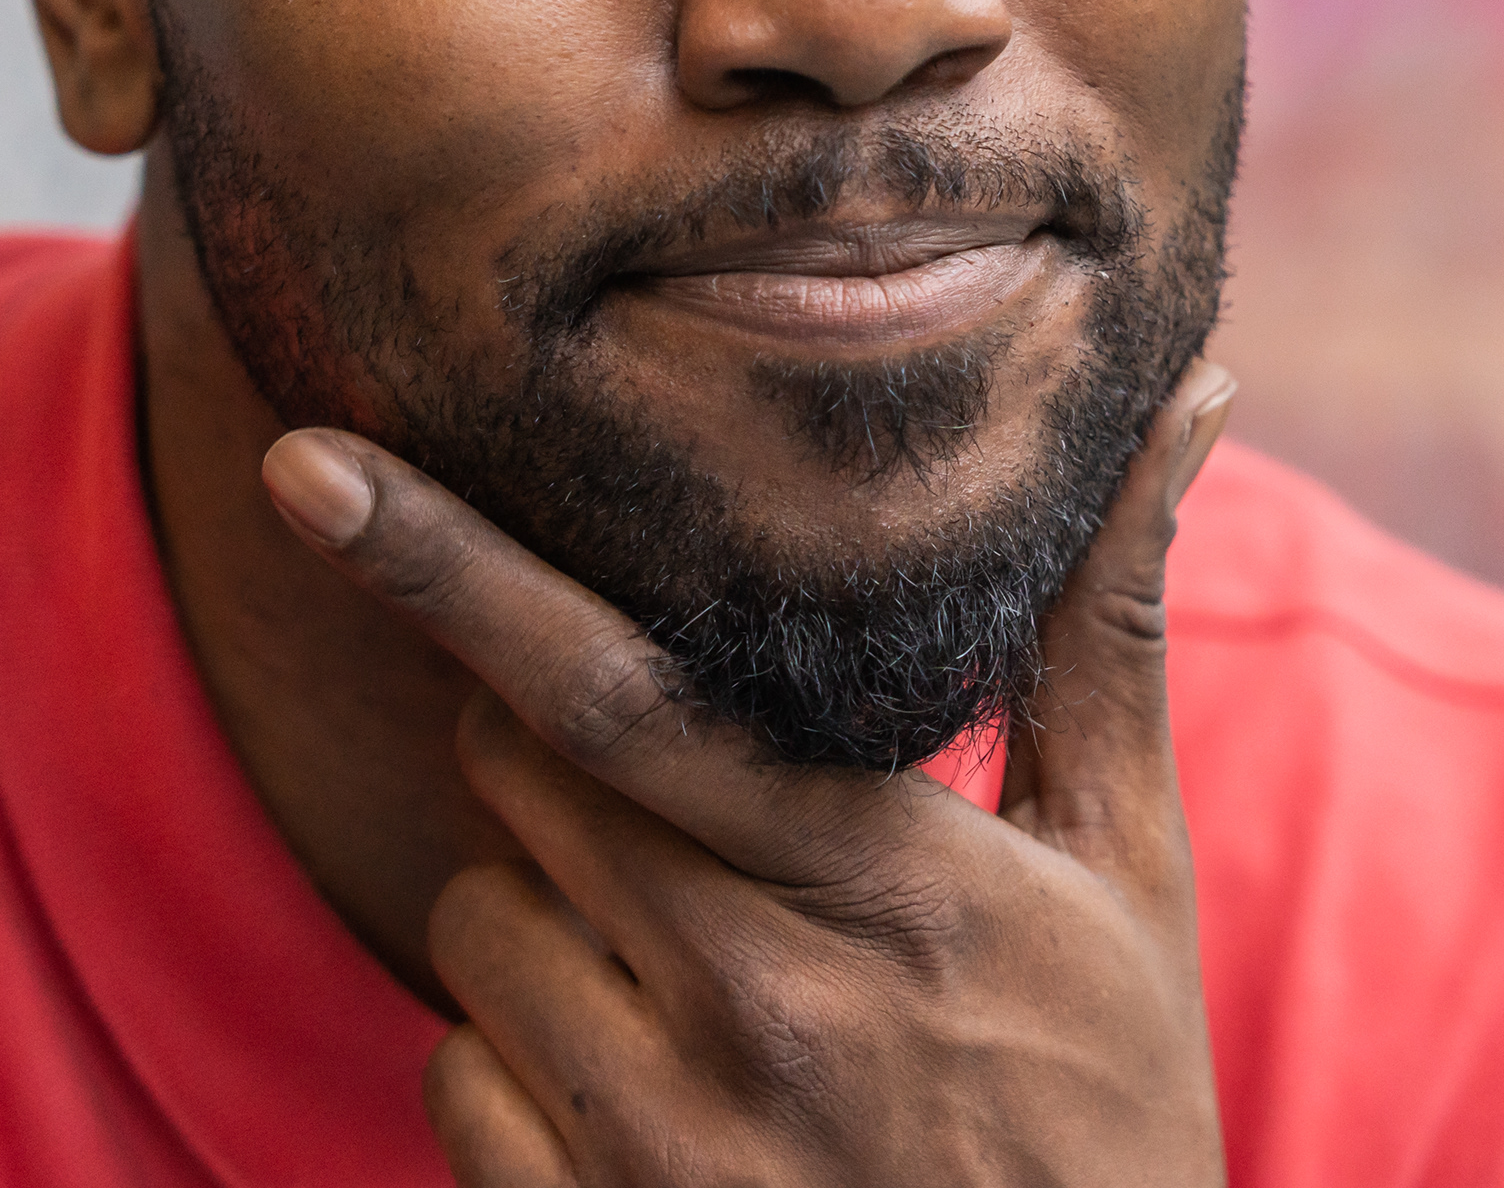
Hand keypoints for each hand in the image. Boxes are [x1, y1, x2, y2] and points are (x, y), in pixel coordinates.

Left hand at [257, 360, 1240, 1187]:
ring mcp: (668, 1145)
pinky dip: (512, 1060)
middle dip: (551, 738)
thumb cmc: (1110, 1100)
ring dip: (541, 907)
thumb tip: (1196, 391)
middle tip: (676, 791)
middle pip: (516, 775)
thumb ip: (1107, 627)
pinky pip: (451, 1083)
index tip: (307, 465)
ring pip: (475, 923)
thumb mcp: (1125, 868)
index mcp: (889, 881)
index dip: (450, 569)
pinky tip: (650, 1082)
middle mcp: (761, 1008)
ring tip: (696, 964)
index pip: (619, 691)